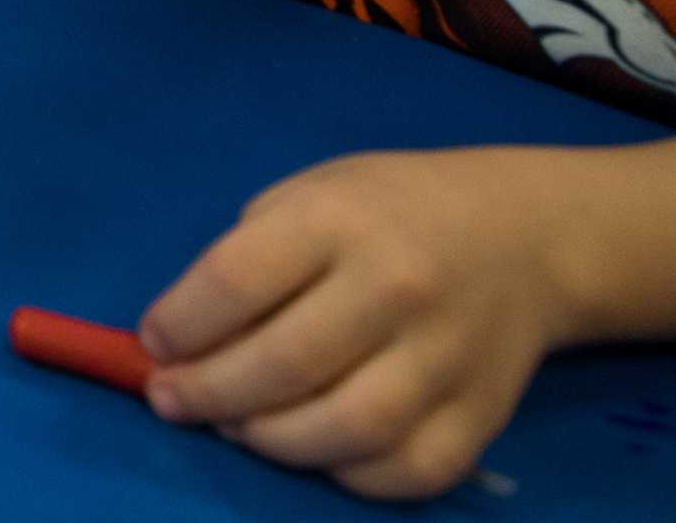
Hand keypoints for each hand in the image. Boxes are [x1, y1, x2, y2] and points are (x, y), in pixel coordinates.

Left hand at [134, 147, 580, 500]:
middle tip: (173, 400)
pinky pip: (405, 471)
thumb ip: (246, 261)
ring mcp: (445, 357)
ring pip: (345, 430)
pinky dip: (346, 475)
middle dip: (209, 394)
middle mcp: (397, 286)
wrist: (521, 237)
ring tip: (236, 427)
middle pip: (285, 364)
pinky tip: (314, 449)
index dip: (179, 324)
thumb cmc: (386, 213)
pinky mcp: (481, 415)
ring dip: (270, 442)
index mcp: (339, 220)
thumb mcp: (308, 199)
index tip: (154, 345)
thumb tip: (180, 345)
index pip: (236, 281)